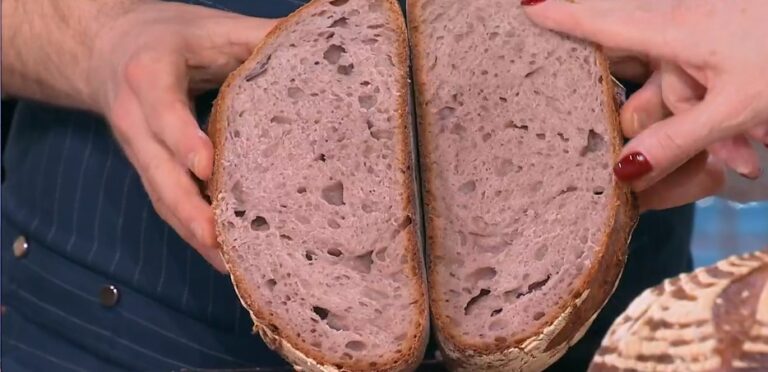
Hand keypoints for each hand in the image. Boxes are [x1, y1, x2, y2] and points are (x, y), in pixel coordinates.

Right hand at [88, 2, 277, 270]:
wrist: (106, 49)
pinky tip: (220, 254)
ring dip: (191, 232)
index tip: (207, 167)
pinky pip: (166, 203)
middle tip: (219, 241)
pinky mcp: (148, 169)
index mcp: (148, 75)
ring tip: (228, 263)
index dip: (183, 139)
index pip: (163, 110)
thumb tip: (314, 43)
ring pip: (160, 197)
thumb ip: (255, 35)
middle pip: (157, 172)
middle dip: (187, 210)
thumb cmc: (167, 36)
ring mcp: (138, 150)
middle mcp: (136, 119)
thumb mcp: (209, 26)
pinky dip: (191, 230)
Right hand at [523, 0, 767, 209]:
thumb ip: (676, 141)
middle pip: (648, 77)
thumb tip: (623, 172)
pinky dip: (722, 113)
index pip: (605, 24)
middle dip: (669, 117)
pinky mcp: (727, 41)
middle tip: (695, 144)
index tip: (525, 5)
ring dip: (706, 124)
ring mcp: (709, 30)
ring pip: (683, 85)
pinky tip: (751, 138)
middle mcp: (687, 25)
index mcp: (679, 32)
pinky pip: (707, 82)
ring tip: (746, 156)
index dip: (563, 16)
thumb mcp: (736, 109)